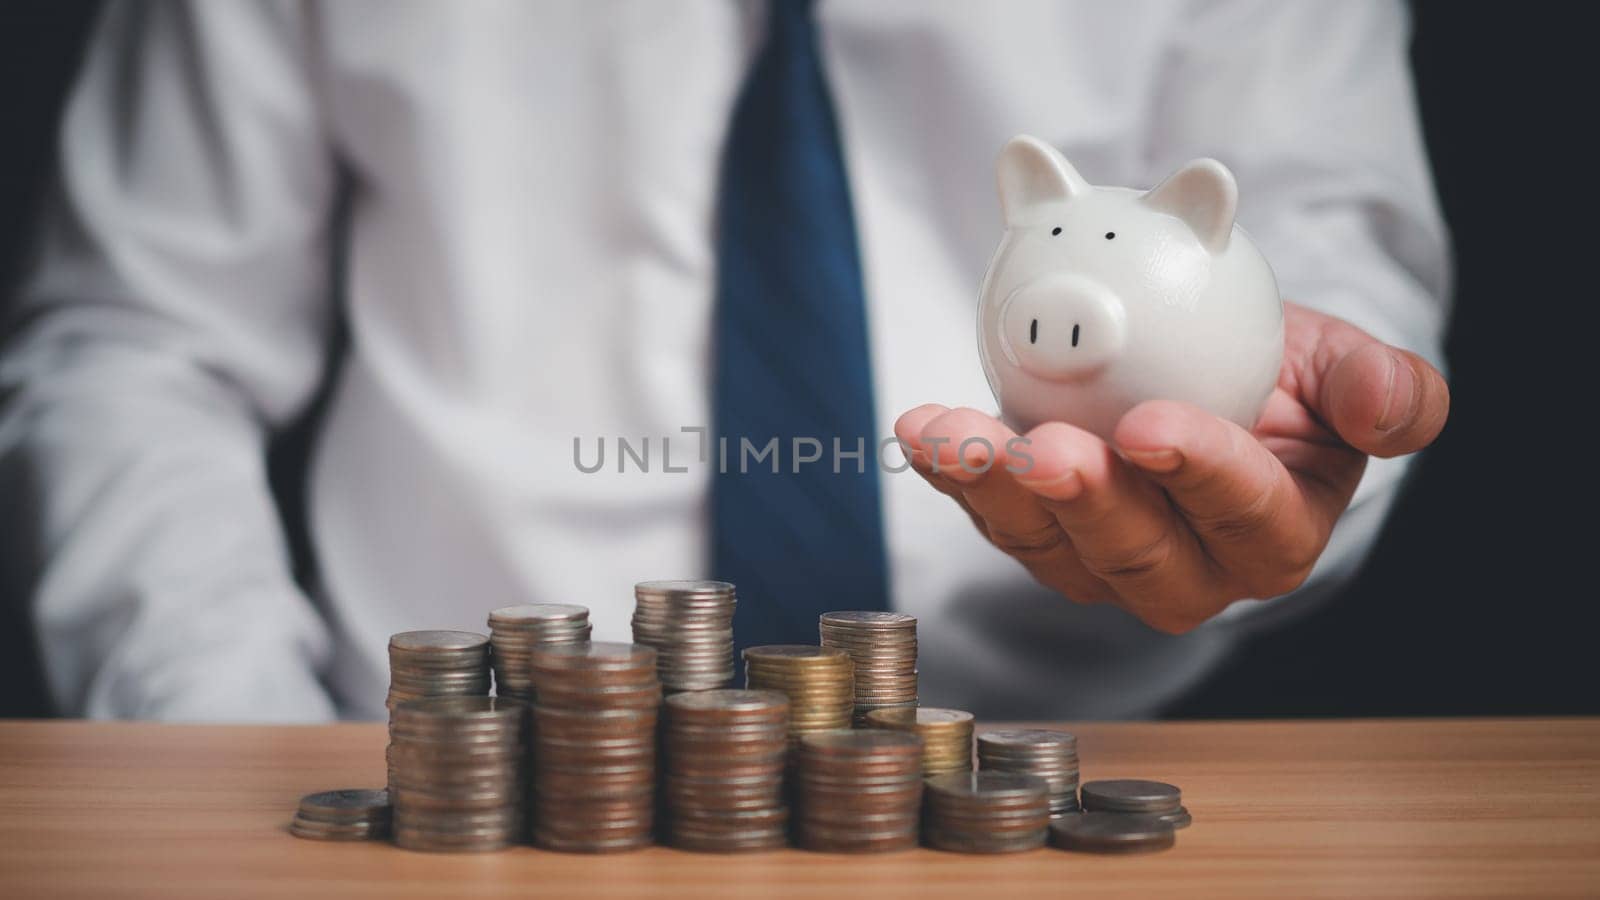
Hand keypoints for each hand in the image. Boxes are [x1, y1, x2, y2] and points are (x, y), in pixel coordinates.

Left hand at [895, 301, 1448, 632]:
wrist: (1203, 370)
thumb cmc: (1279, 374)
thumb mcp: (1342, 364)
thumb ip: (1383, 388)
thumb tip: (1385, 408)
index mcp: (1277, 534)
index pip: (1247, 517)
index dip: (1202, 476)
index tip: (1151, 428)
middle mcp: (1191, 570)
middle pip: (1138, 557)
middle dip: (1088, 506)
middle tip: (1045, 451)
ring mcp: (1105, 563)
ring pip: (1049, 548)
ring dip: (995, 493)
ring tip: (950, 437)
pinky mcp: (1041, 539)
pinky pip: (993, 518)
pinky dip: (953, 474)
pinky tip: (922, 431)